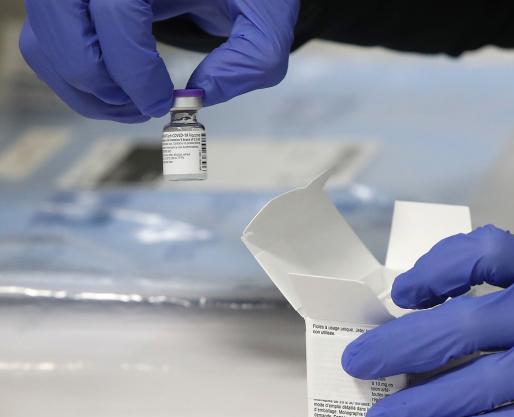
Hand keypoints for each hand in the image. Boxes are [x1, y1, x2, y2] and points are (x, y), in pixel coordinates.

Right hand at [19, 0, 298, 122]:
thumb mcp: (267, 14)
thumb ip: (254, 58)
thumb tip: (200, 96)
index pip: (115, 12)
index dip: (135, 69)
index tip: (165, 102)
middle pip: (65, 32)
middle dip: (106, 86)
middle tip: (147, 108)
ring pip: (46, 45)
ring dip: (88, 92)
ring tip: (137, 103)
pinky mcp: (63, 4)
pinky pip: (45, 47)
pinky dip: (76, 82)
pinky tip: (120, 92)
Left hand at [342, 225, 513, 416]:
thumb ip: (508, 279)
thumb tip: (430, 300)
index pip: (484, 253)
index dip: (435, 269)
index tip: (401, 293)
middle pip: (463, 327)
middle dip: (401, 345)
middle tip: (361, 360)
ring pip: (479, 385)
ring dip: (421, 402)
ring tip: (381, 416)